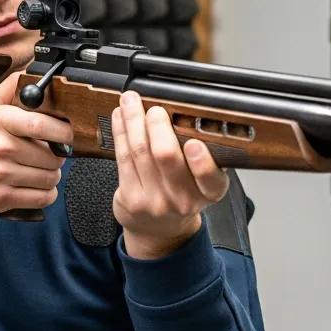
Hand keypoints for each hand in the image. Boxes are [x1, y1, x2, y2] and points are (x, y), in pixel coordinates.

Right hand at [0, 71, 73, 215]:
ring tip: (41, 168)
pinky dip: (46, 193)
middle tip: (52, 153)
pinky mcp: (1, 197)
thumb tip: (34, 72)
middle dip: (59, 156)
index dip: (62, 131)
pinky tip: (37, 185)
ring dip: (52, 175)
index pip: (41, 125)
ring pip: (49, 178)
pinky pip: (41, 198)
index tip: (67, 133)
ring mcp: (0, 174)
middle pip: (51, 155)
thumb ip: (12, 87)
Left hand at [111, 90, 230, 258]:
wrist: (159, 229)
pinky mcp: (130, 198)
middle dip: (158, 126)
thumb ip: (199, 155)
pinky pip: (122, 158)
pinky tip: (120, 117)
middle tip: (155, 109)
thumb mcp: (201, 182)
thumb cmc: (181, 195)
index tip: (194, 142)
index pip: (211, 179)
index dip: (202, 162)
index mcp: (208, 193)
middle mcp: (182, 200)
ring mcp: (154, 201)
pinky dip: (120, 132)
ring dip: (133, 121)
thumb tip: (186, 113)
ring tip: (130, 101)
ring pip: (140, 152)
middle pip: (167, 157)